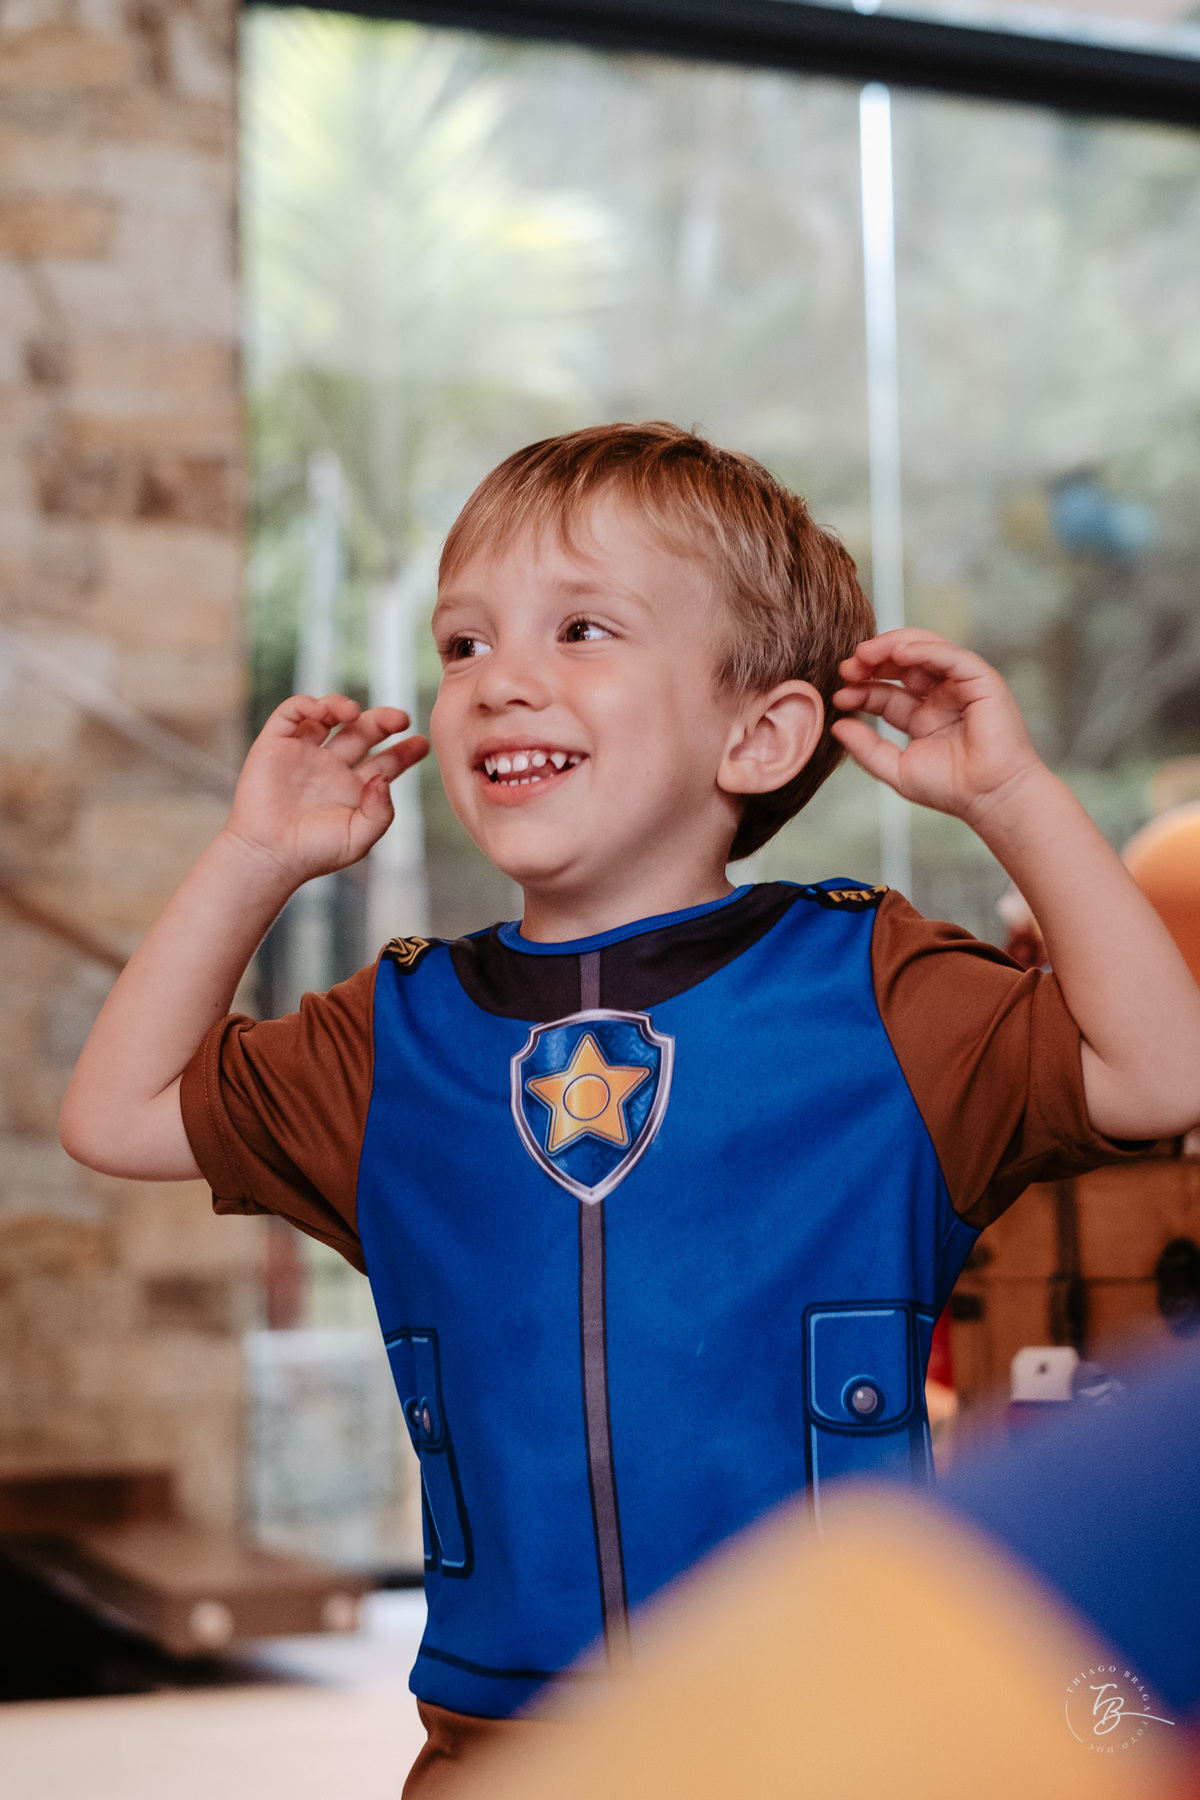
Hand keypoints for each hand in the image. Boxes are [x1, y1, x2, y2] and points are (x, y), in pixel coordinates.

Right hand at [225, 694, 428, 884]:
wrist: (269, 855)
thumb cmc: (313, 854)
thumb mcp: (359, 839)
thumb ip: (381, 812)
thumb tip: (384, 776)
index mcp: (354, 788)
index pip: (386, 761)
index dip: (404, 751)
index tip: (422, 744)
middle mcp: (331, 767)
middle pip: (363, 732)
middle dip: (383, 721)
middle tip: (400, 719)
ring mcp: (304, 754)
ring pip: (329, 715)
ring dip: (344, 706)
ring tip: (353, 713)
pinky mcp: (275, 744)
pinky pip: (292, 712)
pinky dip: (307, 703)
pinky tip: (322, 712)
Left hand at [831, 630, 1040, 827]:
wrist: (989, 797)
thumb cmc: (951, 789)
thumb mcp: (896, 769)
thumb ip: (866, 748)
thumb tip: (836, 726)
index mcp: (922, 716)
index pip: (887, 692)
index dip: (862, 690)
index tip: (839, 696)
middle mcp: (941, 697)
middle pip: (902, 665)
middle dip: (873, 662)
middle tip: (847, 667)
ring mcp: (961, 686)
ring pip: (925, 651)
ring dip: (893, 646)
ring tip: (865, 653)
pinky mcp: (981, 680)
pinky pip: (951, 656)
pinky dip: (925, 649)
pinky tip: (899, 651)